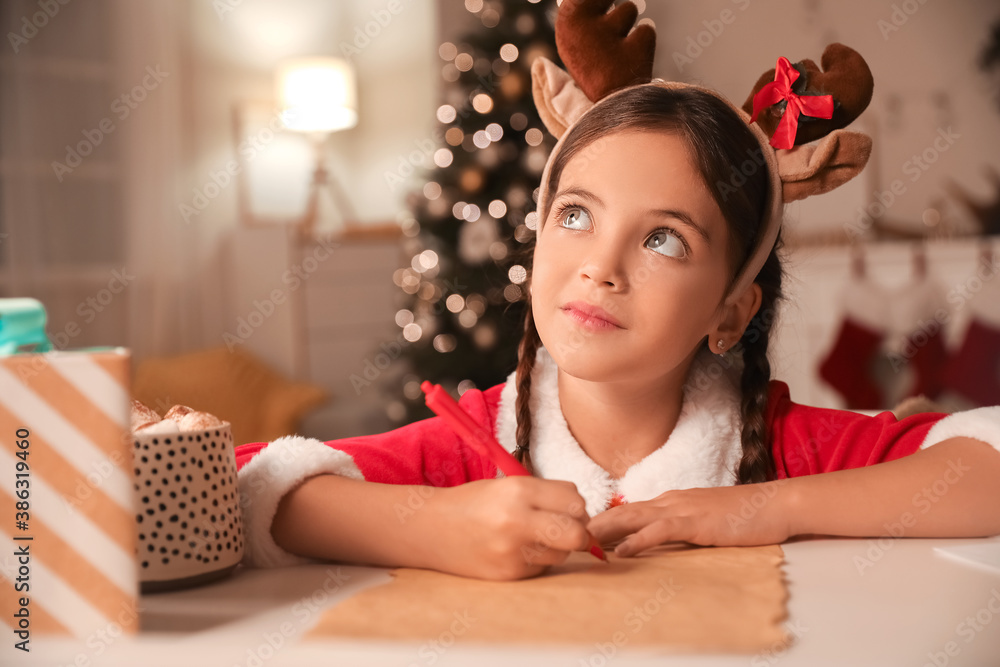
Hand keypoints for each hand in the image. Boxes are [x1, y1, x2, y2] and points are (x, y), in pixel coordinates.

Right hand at [425, 477, 593, 580]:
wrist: (431, 529)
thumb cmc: (474, 503)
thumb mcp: (509, 486)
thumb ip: (547, 496)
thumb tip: (584, 515)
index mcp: (519, 490)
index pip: (575, 500)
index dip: (576, 506)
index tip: (568, 509)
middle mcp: (517, 520)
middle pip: (577, 532)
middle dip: (579, 532)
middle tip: (567, 528)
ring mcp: (512, 551)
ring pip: (562, 553)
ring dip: (556, 547)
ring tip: (531, 537)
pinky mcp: (508, 574)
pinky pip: (541, 568)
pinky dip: (536, 560)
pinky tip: (514, 550)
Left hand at [587, 482, 794, 556]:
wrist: (774, 505)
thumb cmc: (743, 516)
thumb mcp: (704, 521)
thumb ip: (679, 528)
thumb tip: (656, 542)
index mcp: (671, 501)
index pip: (629, 510)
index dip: (602, 522)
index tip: (579, 533)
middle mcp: (670, 501)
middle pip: (621, 511)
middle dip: (593, 524)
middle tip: (567, 536)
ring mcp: (682, 508)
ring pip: (633, 517)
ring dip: (605, 530)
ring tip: (581, 542)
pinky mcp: (695, 521)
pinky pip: (660, 530)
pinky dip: (637, 540)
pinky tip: (621, 551)